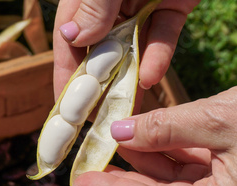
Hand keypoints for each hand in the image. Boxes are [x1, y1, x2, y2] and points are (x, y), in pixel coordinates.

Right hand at [53, 0, 199, 98]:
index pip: (68, 44)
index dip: (66, 78)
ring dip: (129, 81)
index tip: (65, 112)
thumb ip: (94, 3)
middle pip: (99, 55)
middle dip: (98, 89)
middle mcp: (109, 6)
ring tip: (126, 111)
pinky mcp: (171, 6)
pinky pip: (162, 36)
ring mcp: (140, 7)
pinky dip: (159, 56)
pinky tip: (153, 77)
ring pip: (132, 52)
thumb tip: (72, 38)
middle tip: (98, 123)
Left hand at [72, 69, 236, 185]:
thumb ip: (165, 128)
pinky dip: (168, 148)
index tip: (81, 184)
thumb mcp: (218, 117)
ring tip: (116, 137)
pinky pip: (191, 163)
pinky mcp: (235, 170)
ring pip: (175, 176)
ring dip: (146, 156)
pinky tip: (147, 133)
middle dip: (126, 173)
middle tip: (91, 159)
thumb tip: (120, 132)